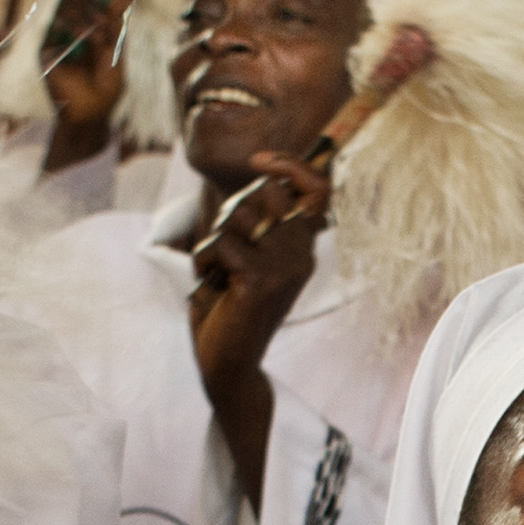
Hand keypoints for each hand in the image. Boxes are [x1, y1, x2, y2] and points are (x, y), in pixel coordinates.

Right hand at [42, 0, 131, 132]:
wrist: (91, 114)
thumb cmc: (106, 88)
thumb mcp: (117, 51)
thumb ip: (118, 23)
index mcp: (86, 26)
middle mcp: (68, 27)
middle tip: (101, 3)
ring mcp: (54, 35)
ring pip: (62, 4)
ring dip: (84, 14)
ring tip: (98, 37)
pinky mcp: (43, 46)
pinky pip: (52, 22)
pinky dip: (71, 25)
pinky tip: (83, 40)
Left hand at [188, 150, 330, 398]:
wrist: (227, 364)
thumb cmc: (228, 307)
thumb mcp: (245, 255)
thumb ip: (253, 219)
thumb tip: (259, 174)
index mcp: (302, 248)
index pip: (318, 190)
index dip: (293, 164)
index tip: (260, 160)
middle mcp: (301, 256)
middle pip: (265, 192)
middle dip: (233, 209)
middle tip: (224, 246)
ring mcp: (283, 269)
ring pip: (240, 215)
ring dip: (215, 239)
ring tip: (217, 270)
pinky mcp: (260, 283)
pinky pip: (222, 244)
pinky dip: (205, 260)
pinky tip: (211, 284)